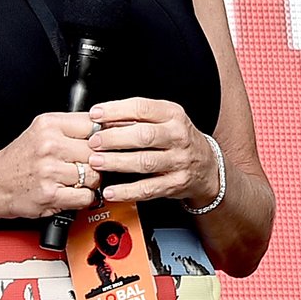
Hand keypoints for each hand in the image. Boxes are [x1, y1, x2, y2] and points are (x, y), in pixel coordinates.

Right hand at [0, 112, 100, 220]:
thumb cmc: (20, 159)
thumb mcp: (42, 132)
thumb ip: (72, 128)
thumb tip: (109, 126)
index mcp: (49, 125)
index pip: (94, 124)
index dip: (104, 136)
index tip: (105, 143)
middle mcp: (49, 145)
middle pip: (98, 152)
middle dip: (97, 161)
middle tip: (85, 165)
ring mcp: (49, 171)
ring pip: (95, 175)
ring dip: (90, 182)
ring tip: (74, 179)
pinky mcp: (50, 194)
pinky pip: (86, 196)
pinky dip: (83, 197)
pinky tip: (70, 192)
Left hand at [88, 98, 216, 206]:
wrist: (206, 165)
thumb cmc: (177, 139)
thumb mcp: (164, 119)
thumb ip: (136, 118)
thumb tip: (101, 120)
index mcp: (173, 115)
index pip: (142, 108)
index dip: (116, 110)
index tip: (96, 114)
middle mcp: (178, 136)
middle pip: (144, 135)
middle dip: (114, 138)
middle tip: (94, 142)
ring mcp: (179, 161)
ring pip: (145, 162)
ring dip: (117, 162)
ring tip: (96, 162)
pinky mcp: (176, 183)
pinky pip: (149, 188)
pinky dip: (127, 191)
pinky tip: (112, 191)